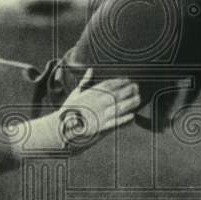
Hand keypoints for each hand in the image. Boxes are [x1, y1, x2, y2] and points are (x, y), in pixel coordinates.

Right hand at [21, 70, 139, 153]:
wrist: (62, 129)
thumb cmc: (69, 110)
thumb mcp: (75, 93)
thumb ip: (85, 82)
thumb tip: (90, 70)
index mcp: (92, 94)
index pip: (109, 84)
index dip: (120, 81)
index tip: (129, 78)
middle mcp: (97, 103)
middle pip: (117, 94)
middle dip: (128, 90)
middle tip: (137, 86)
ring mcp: (99, 115)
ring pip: (119, 107)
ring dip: (130, 102)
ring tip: (139, 98)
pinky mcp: (100, 128)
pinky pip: (115, 123)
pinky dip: (124, 120)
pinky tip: (133, 116)